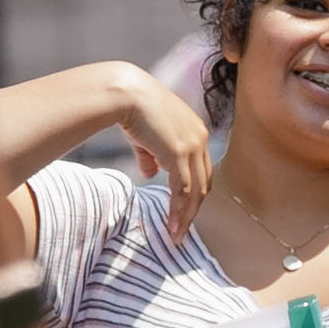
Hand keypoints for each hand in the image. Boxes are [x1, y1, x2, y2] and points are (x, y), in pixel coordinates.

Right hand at [100, 63, 212, 223]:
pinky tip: (172, 224)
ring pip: (195, 190)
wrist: (125, 93)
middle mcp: (200, 138)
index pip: (200, 170)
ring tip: (176, 234)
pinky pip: (182, 189)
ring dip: (186, 216)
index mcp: (196, 132)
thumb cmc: (131, 109)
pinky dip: (178, 210)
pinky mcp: (180, 153)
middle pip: (203, 183)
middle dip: (192, 209)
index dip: (193, 193)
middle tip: (182, 229)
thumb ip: (151, 157)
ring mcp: (192, 146)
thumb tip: (150, 175)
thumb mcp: (145, 137)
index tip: (183, 212)